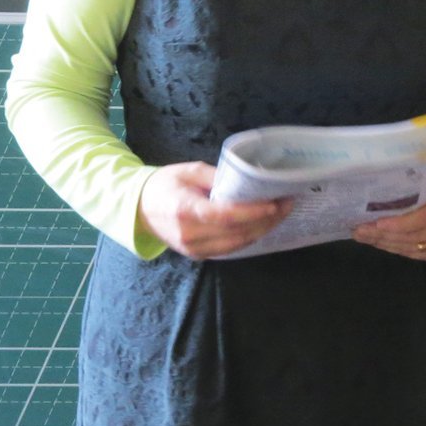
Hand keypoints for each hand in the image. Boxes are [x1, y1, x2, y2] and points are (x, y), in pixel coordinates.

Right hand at [137, 162, 291, 258]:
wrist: (138, 209)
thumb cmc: (163, 184)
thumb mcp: (189, 171)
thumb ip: (217, 177)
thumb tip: (247, 181)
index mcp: (185, 210)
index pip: (225, 215)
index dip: (253, 212)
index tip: (275, 203)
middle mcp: (190, 235)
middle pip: (236, 233)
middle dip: (266, 220)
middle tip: (287, 204)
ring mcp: (194, 249)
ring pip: (237, 245)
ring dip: (262, 230)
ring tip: (280, 214)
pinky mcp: (198, 255)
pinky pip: (230, 249)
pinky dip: (248, 237)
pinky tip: (262, 225)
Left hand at [351, 180, 425, 261]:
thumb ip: (416, 190)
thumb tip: (378, 195)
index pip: (423, 218)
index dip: (399, 223)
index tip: (376, 223)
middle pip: (413, 235)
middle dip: (383, 234)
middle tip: (359, 229)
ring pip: (411, 247)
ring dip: (384, 242)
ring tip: (362, 236)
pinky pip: (413, 254)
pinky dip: (394, 248)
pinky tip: (377, 242)